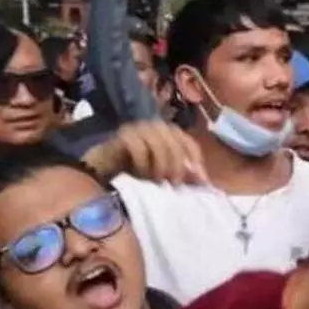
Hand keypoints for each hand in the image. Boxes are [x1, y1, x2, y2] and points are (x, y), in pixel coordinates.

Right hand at [81, 120, 206, 183]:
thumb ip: (182, 175)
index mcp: (169, 133)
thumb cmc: (136, 170)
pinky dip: (142, 163)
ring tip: (156, 180)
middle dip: (177, 165)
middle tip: (173, 183)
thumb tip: (204, 182)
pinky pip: (138, 147)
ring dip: (160, 165)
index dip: (196, 160)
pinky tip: (140, 174)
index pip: (189, 142)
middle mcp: (156, 126)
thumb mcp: (163, 173)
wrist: (103, 167)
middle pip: (175, 143)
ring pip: (158, 143)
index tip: (199, 180)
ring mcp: (138, 127)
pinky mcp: (123, 134)